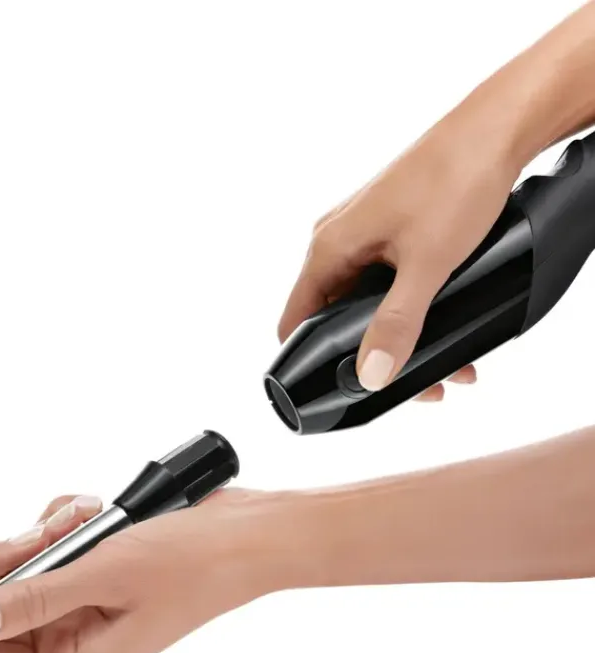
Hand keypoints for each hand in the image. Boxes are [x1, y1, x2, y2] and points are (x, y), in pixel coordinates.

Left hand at [0, 489, 286, 652]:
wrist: (245, 533)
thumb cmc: (196, 565)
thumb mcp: (108, 576)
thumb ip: (37, 599)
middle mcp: (78, 635)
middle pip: (3, 604)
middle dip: (13, 558)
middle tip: (43, 535)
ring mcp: (88, 597)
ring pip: (30, 565)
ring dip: (46, 532)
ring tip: (83, 518)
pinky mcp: (99, 565)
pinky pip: (58, 542)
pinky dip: (67, 520)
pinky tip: (94, 511)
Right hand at [278, 112, 522, 400]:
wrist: (494, 129)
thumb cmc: (454, 178)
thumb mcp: (427, 265)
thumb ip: (397, 324)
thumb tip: (370, 373)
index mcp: (329, 247)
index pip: (296, 318)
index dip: (310, 358)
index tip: (341, 386)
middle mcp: (339, 241)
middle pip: (335, 317)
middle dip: (372, 356)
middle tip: (416, 384)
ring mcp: (364, 235)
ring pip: (367, 303)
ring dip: (399, 336)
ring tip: (446, 364)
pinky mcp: (390, 231)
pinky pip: (387, 283)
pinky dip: (410, 309)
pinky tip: (444, 324)